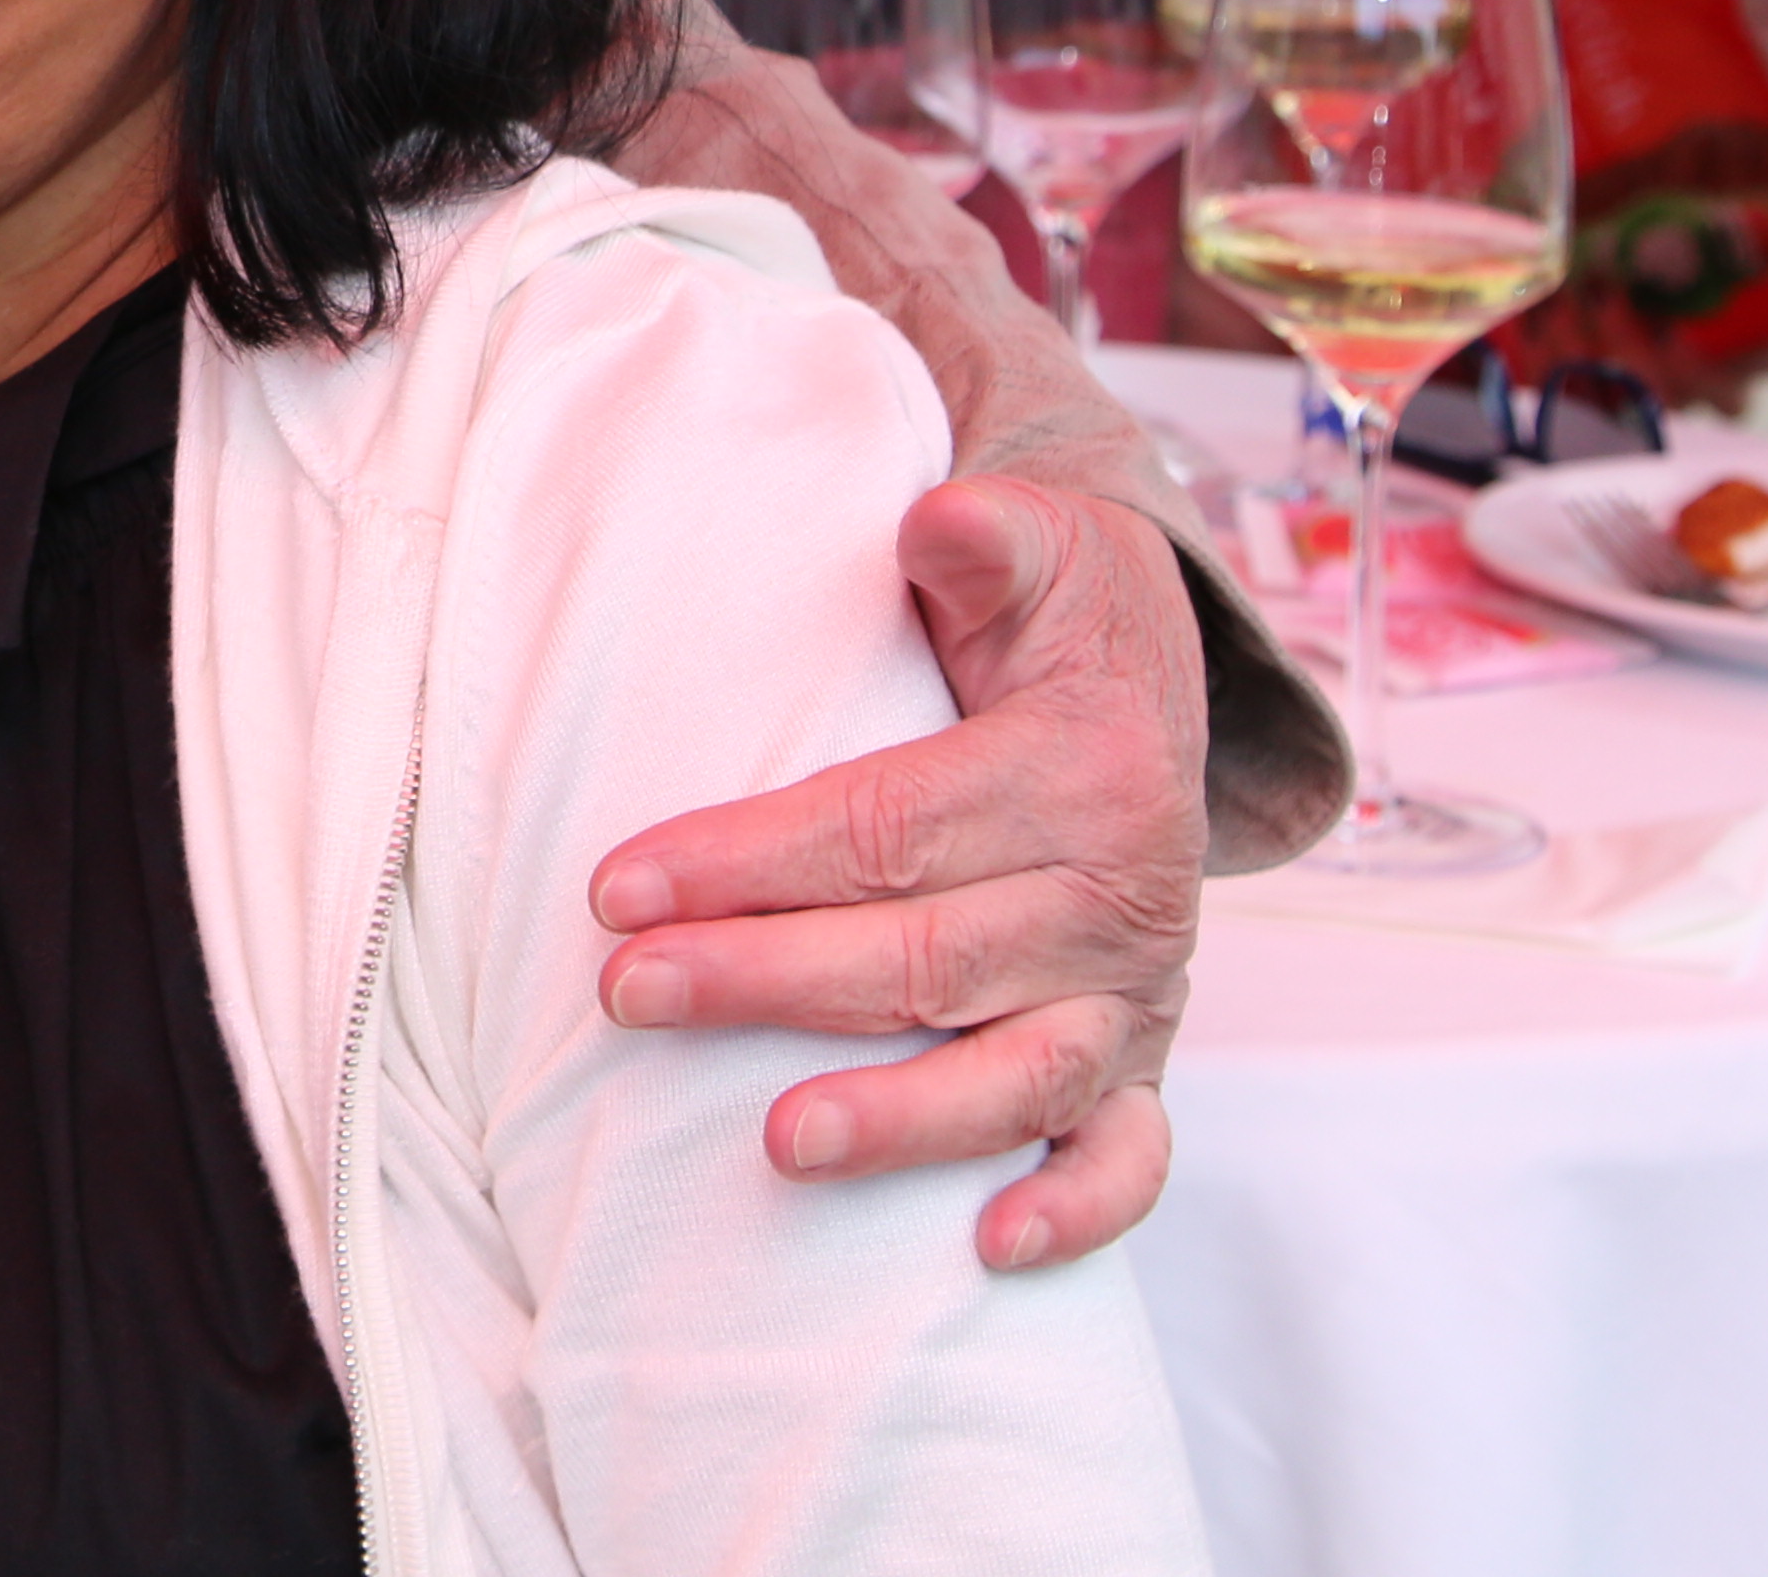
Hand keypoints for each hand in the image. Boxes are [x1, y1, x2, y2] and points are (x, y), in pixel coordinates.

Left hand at [590, 476, 1207, 1270]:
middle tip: (626, 992)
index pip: (889, 828)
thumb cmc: (1050, 617)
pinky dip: (1077, 1211)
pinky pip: (1130, 1157)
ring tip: (773, 1141)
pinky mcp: (1143, 1060)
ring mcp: (1136, 994)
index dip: (750, 857)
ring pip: (1018, 1074)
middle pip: (927, 956)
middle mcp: (1121, 896)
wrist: (1152, 682)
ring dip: (901, 1118)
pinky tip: (987, 1247)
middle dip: (767, 980)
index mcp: (1082, 772)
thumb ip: (988, 535)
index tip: (616, 887)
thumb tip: (941, 520)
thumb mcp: (1033, 546)